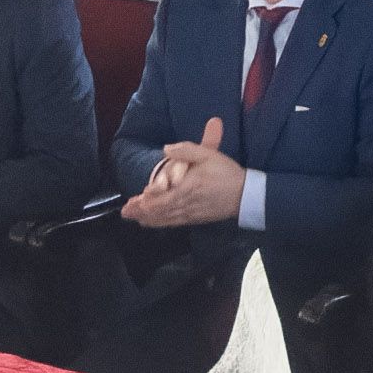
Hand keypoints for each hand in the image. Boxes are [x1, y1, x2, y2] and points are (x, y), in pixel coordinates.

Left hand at [122, 117, 247, 227]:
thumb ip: (186, 150)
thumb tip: (166, 149)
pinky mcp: (195, 218)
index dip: (147, 202)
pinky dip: (160, 223)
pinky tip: (151, 223)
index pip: (162, 198)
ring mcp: (190, 213)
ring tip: (133, 218)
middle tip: (126, 212)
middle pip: (159, 211)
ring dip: (147, 219)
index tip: (134, 200)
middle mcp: (186, 203)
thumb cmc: (227, 174)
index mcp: (187, 187)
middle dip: (141, 212)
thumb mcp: (209, 154)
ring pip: (164, 218)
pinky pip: (173, 222)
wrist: (246, 195)